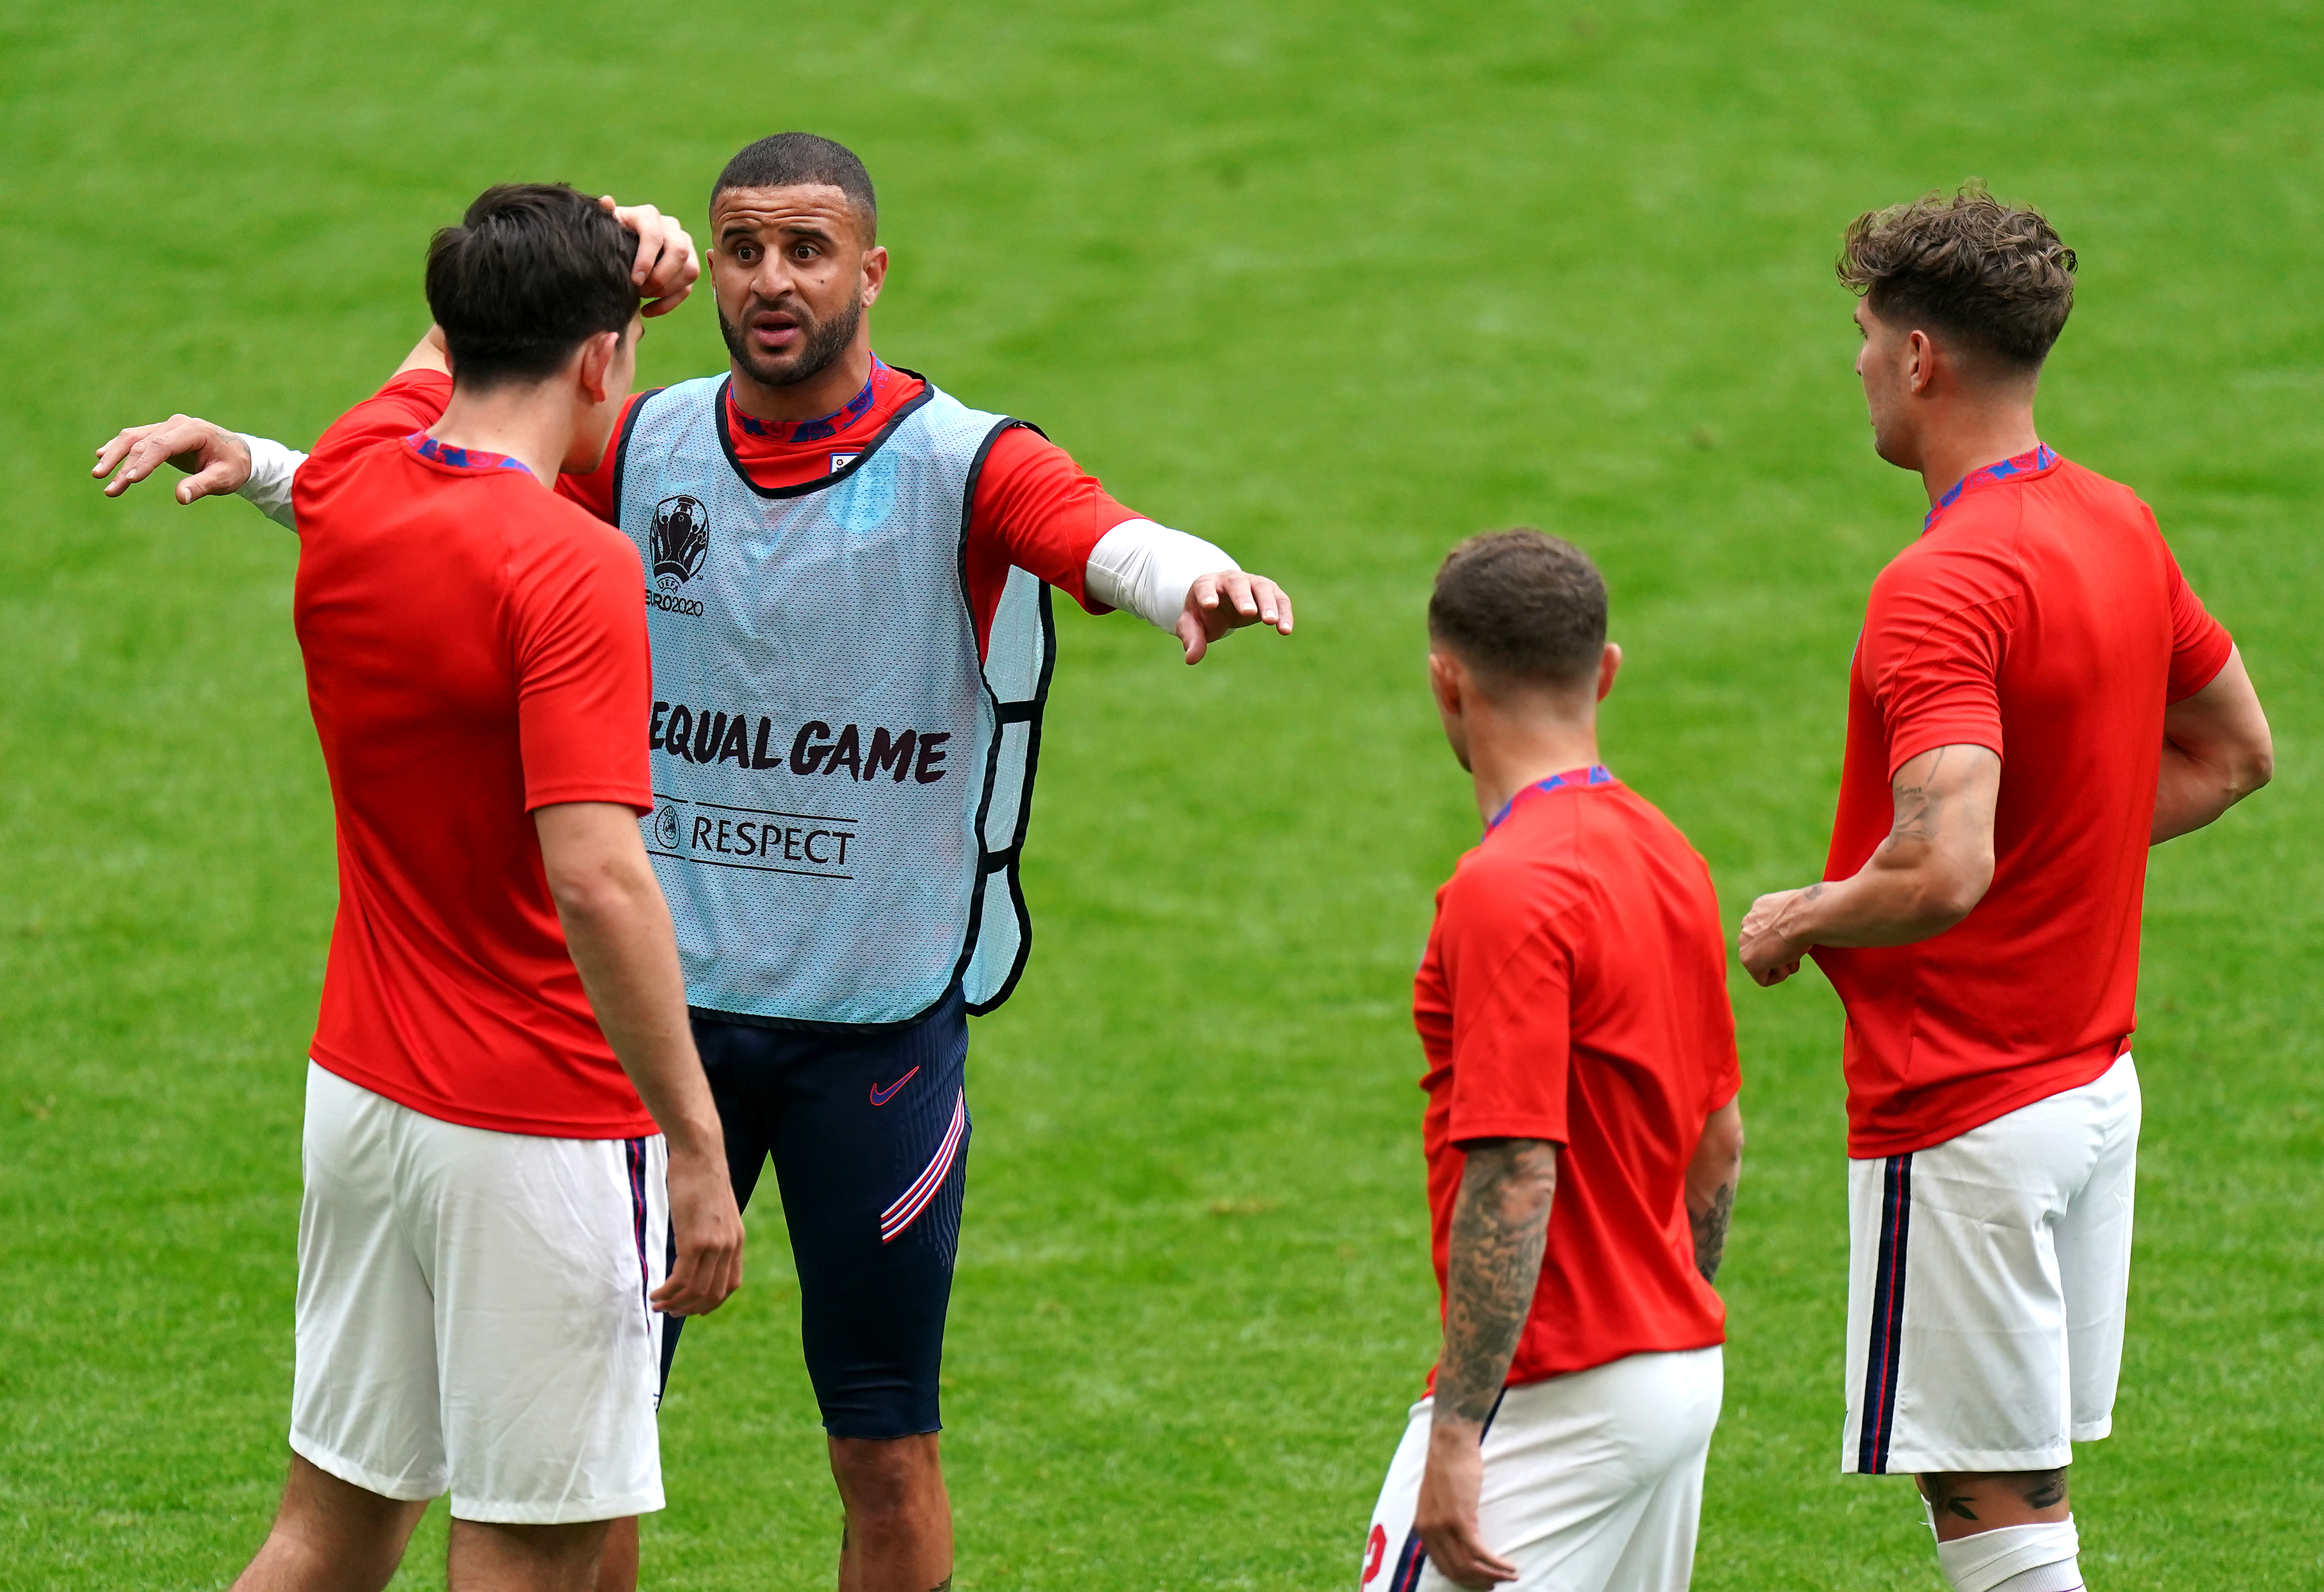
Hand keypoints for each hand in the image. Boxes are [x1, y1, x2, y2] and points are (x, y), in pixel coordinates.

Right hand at [92, 416, 251, 503]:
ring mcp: (167, 427)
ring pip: (133, 438)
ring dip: (114, 456)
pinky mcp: (160, 434)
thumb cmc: (233, 467)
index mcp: (194, 431)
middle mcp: (177, 424)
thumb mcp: (224, 479)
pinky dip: (119, 447)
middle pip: (143, 443)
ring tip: (98, 476)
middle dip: (124, 467)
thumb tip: (181, 497)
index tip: (130, 480)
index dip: (145, 462)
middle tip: (110, 488)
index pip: (162, 446)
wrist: (239, 454)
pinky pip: (135, 438)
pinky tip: (101, 455)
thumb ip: (203, 486)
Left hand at [599, 196, 699, 316]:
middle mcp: (671, 227)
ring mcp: (684, 246)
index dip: (647, 259)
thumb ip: (605, 215)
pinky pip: (687, 288)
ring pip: (690, 270)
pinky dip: (669, 303)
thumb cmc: (609, 237)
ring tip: (643, 298)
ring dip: (668, 290)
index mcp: (648, 215)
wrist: (617, 248)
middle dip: (661, 277)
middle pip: (679, 252)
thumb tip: (607, 201)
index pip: (654, 235)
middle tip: (641, 291)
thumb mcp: (605, 226)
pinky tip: (647, 311)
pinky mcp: (688, 266)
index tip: (634, 281)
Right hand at [652, 1141, 743, 1315]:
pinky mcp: (695, 1240)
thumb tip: (695, 1248)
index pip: (730, 1284)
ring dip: (675, 1304)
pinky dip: (668, 1292)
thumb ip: (710, 1231)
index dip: (711, 1302)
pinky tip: (656, 1293)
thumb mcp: (713, 1210)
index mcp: (736, 1240)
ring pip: (696, 1291)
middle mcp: (729, 1245)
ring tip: (657, 1305)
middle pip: (713, 1294)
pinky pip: (682, 1279)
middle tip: (670, 1312)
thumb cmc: (700, 1177)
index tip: (693, 1309)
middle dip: (690, 1309)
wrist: (699, 1153)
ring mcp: (714, 1244)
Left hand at [1175, 570, 1295, 664]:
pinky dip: (1284, 613)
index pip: (1205, 586)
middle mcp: (1231, 579)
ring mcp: (1252, 583)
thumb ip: (1192, 638)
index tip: (1209, 605)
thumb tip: (1191, 659)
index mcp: (1207, 584)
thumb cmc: (1204, 613)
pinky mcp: (1270, 592)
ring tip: (1270, 622)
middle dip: (1242, 597)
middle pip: (1237, 583)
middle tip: (1248, 613)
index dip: (1207, 594)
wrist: (1221, 601)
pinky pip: (1280, 600)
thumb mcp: (1192, 625)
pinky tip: (1285, 630)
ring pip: (1262, 588)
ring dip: (1268, 604)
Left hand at [1412, 1419, 1518, 1587]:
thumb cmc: (1448, 1466)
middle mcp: (1428, 1530)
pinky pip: (1478, 1553)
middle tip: (1497, 1584)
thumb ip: (1440, 1520)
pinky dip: (1495, 1564)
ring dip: (1492, 1576)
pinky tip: (1509, 1567)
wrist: (1450, 1442)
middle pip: (1455, 1571)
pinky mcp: (1460, 1519)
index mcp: (1422, 1527)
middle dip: (1478, 1582)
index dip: (1464, 1579)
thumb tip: (1455, 1541)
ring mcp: (1443, 1526)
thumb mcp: (1436, 1499)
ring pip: (1468, 1566)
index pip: (1442, 1566)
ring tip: (1509, 1576)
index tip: (1481, 1581)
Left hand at [1739, 887, 1814, 985]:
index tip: (1797, 938)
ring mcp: (1745, 942)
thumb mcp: (1799, 913)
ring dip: (1782, 964)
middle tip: (1796, 947)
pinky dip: (1779, 976)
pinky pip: (1763, 978)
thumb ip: (1789, 920)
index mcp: (1760, 907)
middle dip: (1782, 953)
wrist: (1804, 917)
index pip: (1767, 930)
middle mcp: (1748, 922)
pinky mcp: (1748, 961)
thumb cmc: (1808, 913)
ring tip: (1792, 955)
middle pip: (1765, 948)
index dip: (1785, 940)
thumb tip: (1795, 930)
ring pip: (1763, 963)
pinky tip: (1786, 963)